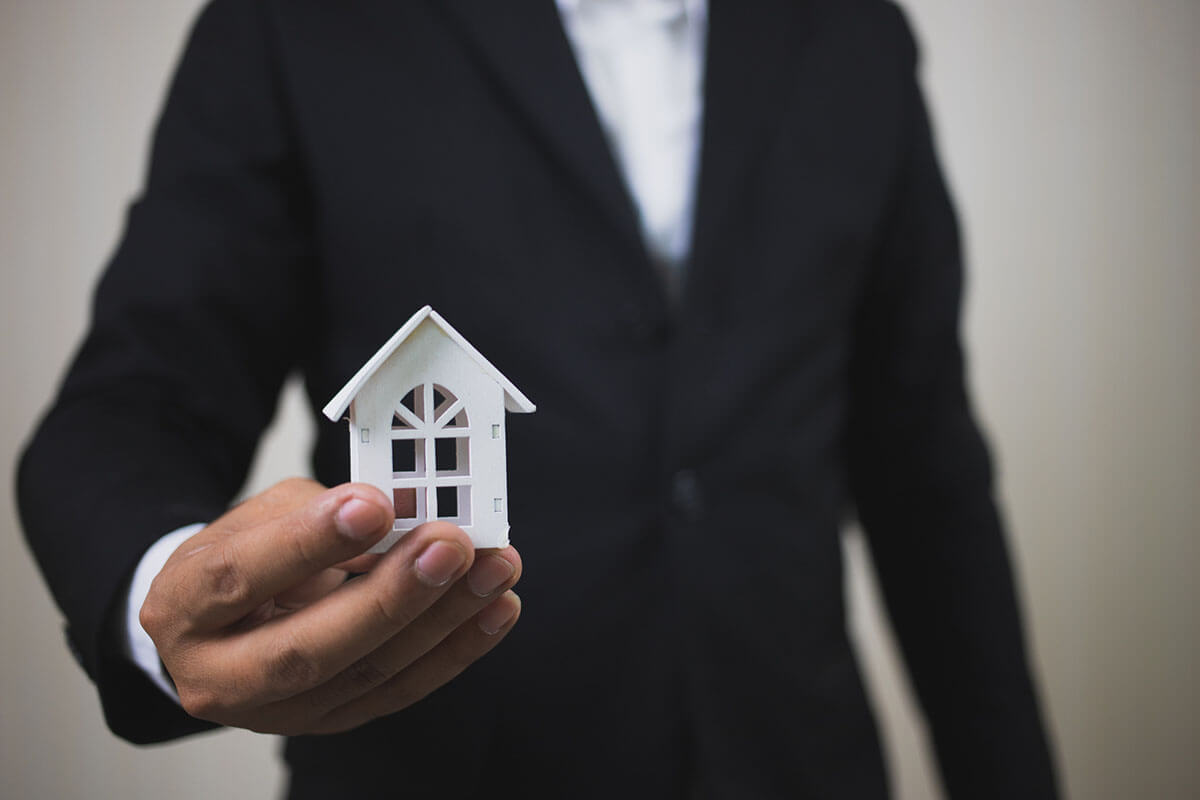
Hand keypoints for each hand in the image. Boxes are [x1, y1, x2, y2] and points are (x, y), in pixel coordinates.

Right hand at [139, 478, 520, 734]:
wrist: (220, 621)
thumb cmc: (243, 555)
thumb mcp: (263, 515)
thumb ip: (322, 509)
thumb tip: (403, 506)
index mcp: (182, 607)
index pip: (238, 577)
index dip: (309, 541)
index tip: (374, 505)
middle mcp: (219, 675)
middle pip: (306, 649)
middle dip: (389, 597)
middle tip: (450, 546)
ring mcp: (278, 713)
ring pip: (366, 676)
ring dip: (442, 620)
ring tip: (494, 569)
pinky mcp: (331, 720)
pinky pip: (400, 691)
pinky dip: (456, 649)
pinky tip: (496, 609)